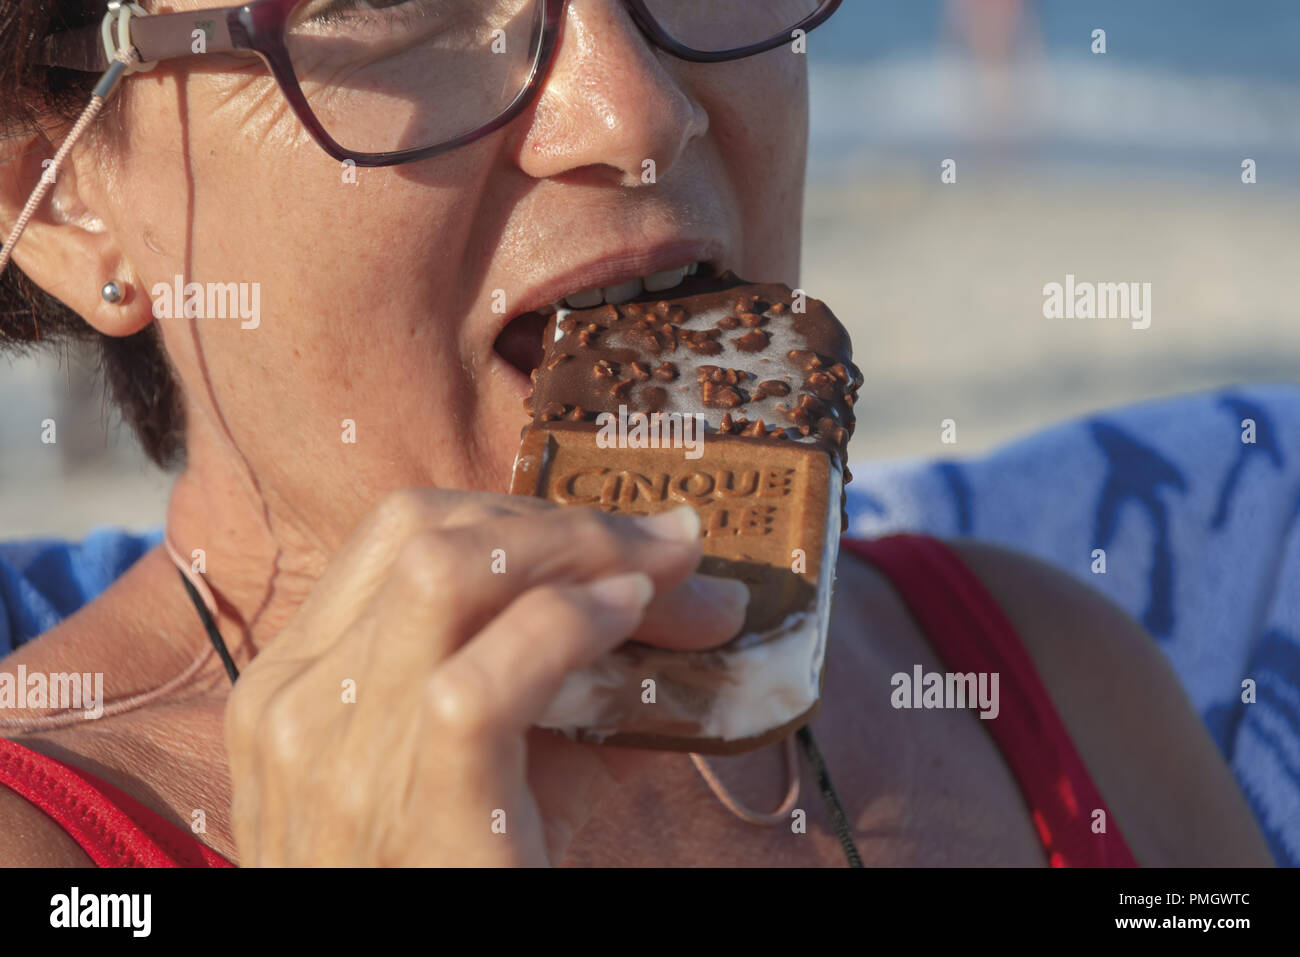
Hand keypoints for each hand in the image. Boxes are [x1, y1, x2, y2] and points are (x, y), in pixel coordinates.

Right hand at [224, 489, 745, 865]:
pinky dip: (569, 627)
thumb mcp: (484, 773)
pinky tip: (632, 621)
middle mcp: (300, 701)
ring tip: (669, 576)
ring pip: (447, 574)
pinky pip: (482, 680)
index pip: (403, 535)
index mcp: (302, 678)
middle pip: (428, 532)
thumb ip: (556, 690)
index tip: (621, 539)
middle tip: (671, 546)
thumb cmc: (456, 883)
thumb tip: (677, 620)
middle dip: (565, 523)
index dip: (524, 517)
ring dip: (581, 554)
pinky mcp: (412, 809)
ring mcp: (337, 753)